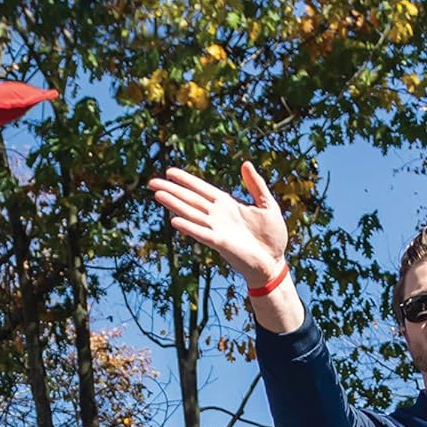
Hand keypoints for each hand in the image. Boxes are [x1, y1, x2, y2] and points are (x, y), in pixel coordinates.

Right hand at [148, 162, 288, 284]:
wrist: (274, 262)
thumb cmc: (272, 237)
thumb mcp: (267, 204)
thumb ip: (255, 185)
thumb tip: (245, 164)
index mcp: (227, 205)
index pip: (202, 189)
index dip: (186, 180)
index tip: (169, 171)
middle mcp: (218, 216)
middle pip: (190, 200)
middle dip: (172, 190)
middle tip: (152, 182)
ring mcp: (217, 229)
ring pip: (191, 214)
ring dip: (174, 205)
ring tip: (157, 195)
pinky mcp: (220, 243)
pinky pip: (202, 233)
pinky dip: (189, 227)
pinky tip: (175, 221)